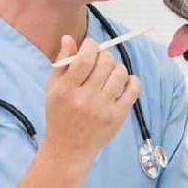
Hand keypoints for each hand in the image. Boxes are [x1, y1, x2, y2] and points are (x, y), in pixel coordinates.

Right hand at [43, 35, 140, 164]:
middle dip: (104, 56)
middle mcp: (84, 99)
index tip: (91, 47)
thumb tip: (69, 38)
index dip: (91, 45)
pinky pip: (133, 90)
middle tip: (100, 62)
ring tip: (110, 73)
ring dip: (117, 68)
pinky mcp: (117, 117)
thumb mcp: (53, 88)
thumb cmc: (60, 114)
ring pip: (120, 73)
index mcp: (65, 90)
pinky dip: (132, 81)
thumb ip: (62, 62)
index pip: (84, 58)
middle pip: (105, 63)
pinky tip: (124, 82)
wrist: (68, 149)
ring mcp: (103, 109)